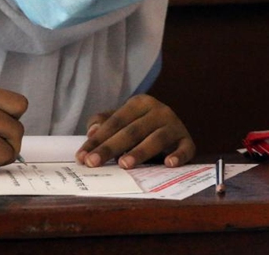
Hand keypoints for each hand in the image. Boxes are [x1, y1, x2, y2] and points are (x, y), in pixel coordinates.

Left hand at [75, 94, 194, 168]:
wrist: (173, 127)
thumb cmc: (139, 126)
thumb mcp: (121, 121)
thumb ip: (103, 123)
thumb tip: (92, 132)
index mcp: (139, 103)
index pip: (114, 122)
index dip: (97, 140)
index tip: (82, 157)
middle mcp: (158, 111)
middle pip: (131, 131)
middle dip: (110, 148)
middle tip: (94, 163)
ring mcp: (174, 125)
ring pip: (156, 139)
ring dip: (139, 152)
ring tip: (123, 164)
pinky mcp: (187, 140)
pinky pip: (185, 148)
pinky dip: (179, 156)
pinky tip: (169, 164)